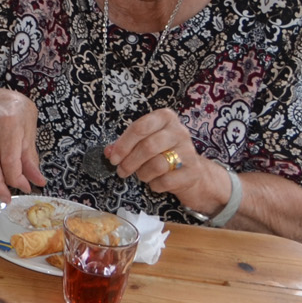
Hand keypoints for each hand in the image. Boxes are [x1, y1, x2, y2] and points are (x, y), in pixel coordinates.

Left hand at [105, 108, 231, 213]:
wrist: (192, 172)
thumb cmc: (163, 153)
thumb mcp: (144, 142)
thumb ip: (126, 144)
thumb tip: (108, 151)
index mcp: (165, 118)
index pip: (140, 127)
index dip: (123, 144)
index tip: (113, 157)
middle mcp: (179, 131)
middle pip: (148, 146)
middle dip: (129, 161)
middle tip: (121, 171)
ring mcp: (188, 152)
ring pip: (157, 164)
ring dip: (142, 173)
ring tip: (141, 175)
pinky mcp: (193, 172)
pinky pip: (166, 181)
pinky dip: (155, 184)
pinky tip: (156, 182)